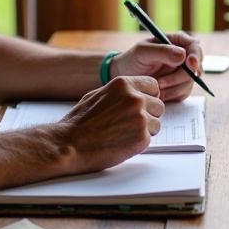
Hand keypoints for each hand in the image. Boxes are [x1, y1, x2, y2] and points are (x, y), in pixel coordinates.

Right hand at [48, 76, 164, 174]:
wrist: (70, 144)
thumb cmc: (79, 122)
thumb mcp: (98, 94)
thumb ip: (120, 92)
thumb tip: (137, 92)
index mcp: (124, 84)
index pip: (153, 85)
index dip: (149, 96)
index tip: (143, 104)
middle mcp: (135, 98)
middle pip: (158, 106)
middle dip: (148, 114)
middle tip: (129, 124)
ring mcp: (140, 118)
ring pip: (156, 124)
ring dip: (145, 130)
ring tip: (123, 134)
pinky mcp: (141, 138)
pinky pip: (149, 139)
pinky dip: (138, 143)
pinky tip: (121, 143)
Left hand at [111, 31, 203, 101]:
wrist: (124, 77)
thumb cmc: (132, 59)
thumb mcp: (143, 52)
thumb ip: (162, 51)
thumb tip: (183, 55)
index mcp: (176, 42)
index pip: (194, 46)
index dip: (196, 56)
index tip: (191, 65)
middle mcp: (182, 57)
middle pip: (195, 66)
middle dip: (180, 77)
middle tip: (162, 82)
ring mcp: (182, 72)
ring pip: (190, 82)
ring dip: (174, 87)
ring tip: (156, 87)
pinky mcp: (179, 86)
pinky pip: (184, 92)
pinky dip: (172, 95)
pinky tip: (159, 93)